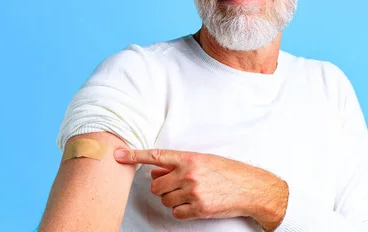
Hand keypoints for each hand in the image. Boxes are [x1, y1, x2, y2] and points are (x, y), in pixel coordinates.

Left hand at [114, 148, 287, 230]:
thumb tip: (156, 173)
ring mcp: (193, 191)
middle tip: (177, 186)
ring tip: (192, 194)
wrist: (250, 187)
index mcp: (190, 157)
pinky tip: (196, 204)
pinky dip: (182, 211)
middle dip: (163, 188)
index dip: (134, 155)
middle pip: (156, 186)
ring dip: (173, 200)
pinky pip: (176, 212)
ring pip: (165, 200)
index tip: (116, 155)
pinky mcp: (198, 207)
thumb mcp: (205, 161)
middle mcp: (189, 173)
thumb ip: (179, 165)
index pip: (156, 155)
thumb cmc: (229, 172)